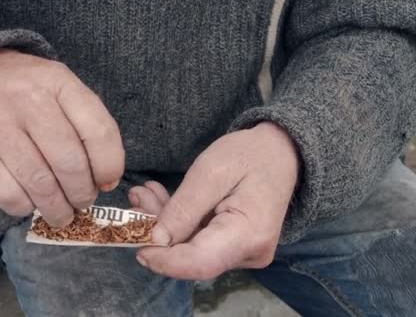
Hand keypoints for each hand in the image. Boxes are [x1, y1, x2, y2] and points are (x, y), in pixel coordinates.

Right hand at [0, 49, 123, 226]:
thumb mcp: (64, 90)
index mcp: (59, 83)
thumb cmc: (31, 91)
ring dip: (57, 208)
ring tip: (62, 213)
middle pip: (69, 163)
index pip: (99, 132)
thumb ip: (90, 126)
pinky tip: (30, 203)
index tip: (108, 182)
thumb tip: (105, 181)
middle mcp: (28, 101)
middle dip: (83, 193)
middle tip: (83, 201)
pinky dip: (24, 207)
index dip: (110, 167)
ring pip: (39, 183)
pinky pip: (6, 193)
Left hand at [130, 122, 298, 279]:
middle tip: (136, 200)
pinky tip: (161, 200)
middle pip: (193, 257)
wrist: (280, 152)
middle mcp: (249, 252)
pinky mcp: (235, 247)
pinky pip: (200, 242)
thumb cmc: (250, 155)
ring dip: (165, 224)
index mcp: (249, 233)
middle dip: (158, 233)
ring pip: (192, 249)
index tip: (135, 244)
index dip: (164, 260)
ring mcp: (243, 252)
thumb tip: (155, 240)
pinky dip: (179, 223)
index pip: (200, 262)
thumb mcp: (212, 171)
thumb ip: (184, 208)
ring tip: (145, 194)